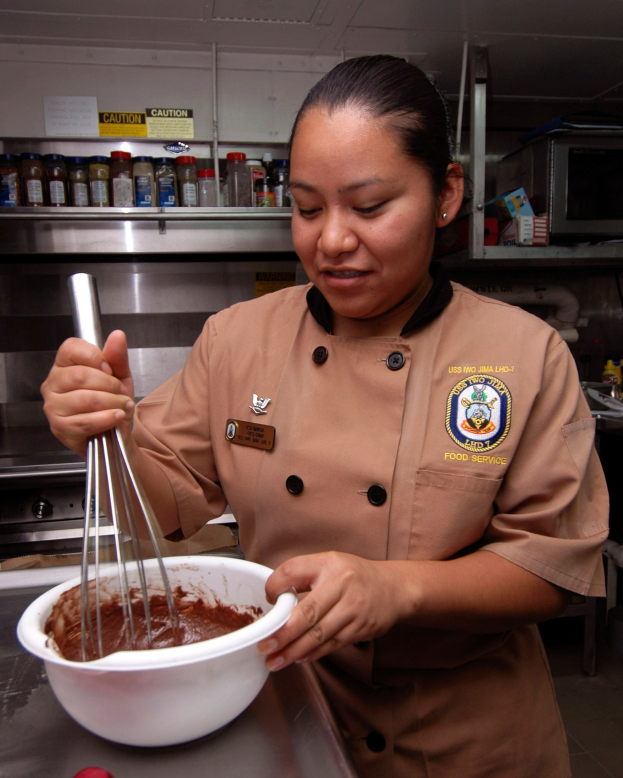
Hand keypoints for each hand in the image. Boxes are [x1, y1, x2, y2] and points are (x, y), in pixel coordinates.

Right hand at [41, 330, 134, 457]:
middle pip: (80, 375)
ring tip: (121, 407)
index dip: (95, 357)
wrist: (116, 435)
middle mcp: (53, 384)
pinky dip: (106, 419)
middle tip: (120, 393)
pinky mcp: (60, 428)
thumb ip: (117, 357)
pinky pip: (85, 421)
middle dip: (110, 385)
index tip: (110, 369)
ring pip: (85, 399)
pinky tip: (115, 417)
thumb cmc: (112, 404)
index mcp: (64, 365)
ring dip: (112, 403)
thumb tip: (117, 336)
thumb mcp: (120, 377)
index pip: (71, 348)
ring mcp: (53, 407)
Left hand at [257, 551, 410, 670]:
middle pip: (307, 613)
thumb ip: (302, 576)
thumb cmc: (354, 576)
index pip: (292, 572)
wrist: (393, 588)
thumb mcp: (328, 563)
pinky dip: (314, 653)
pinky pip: (332, 644)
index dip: (275, 587)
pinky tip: (299, 658)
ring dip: (294, 651)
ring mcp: (354, 608)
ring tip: (276, 660)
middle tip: (264, 647)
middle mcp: (342, 584)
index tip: (266, 601)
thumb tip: (273, 597)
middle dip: (283, 634)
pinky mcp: (361, 627)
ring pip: (319, 634)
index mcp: (328, 563)